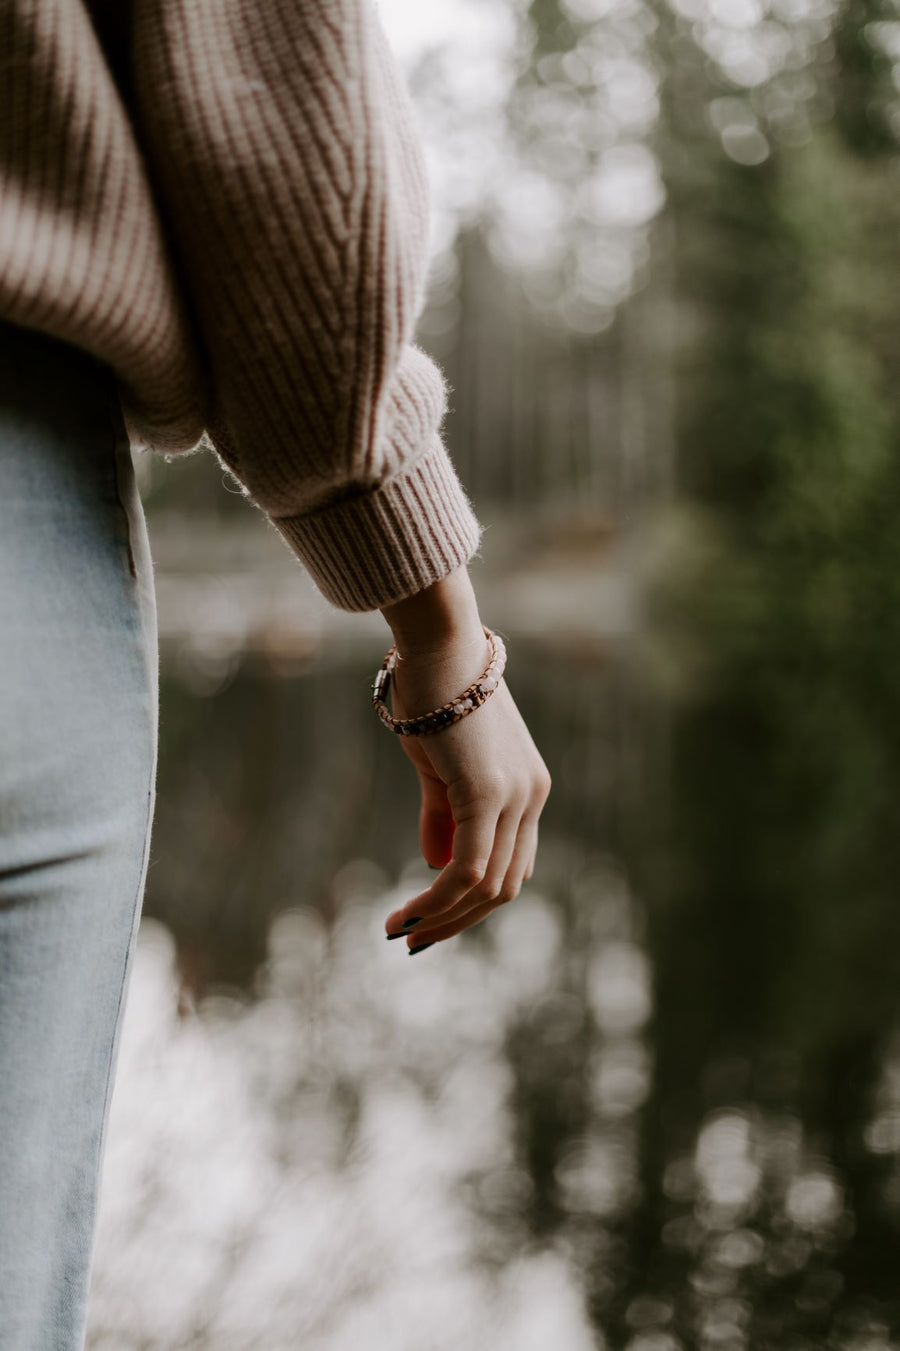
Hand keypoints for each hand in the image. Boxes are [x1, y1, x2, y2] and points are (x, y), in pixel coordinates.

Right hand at [380, 621, 550, 952]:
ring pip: (488, 886)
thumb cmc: (433, 695)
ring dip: (442, 917)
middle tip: (414, 940)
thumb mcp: (438, 766)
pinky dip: (437, 900)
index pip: (512, 865)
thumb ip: (443, 816)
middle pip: (506, 886)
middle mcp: (532, 796)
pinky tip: (406, 913)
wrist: (437, 645)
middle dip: (459, 921)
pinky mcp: (488, 792)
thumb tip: (435, 863)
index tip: (431, 918)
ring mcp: (515, 795)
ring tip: (400, 930)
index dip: (474, 901)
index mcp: (527, 789)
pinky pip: (467, 868)